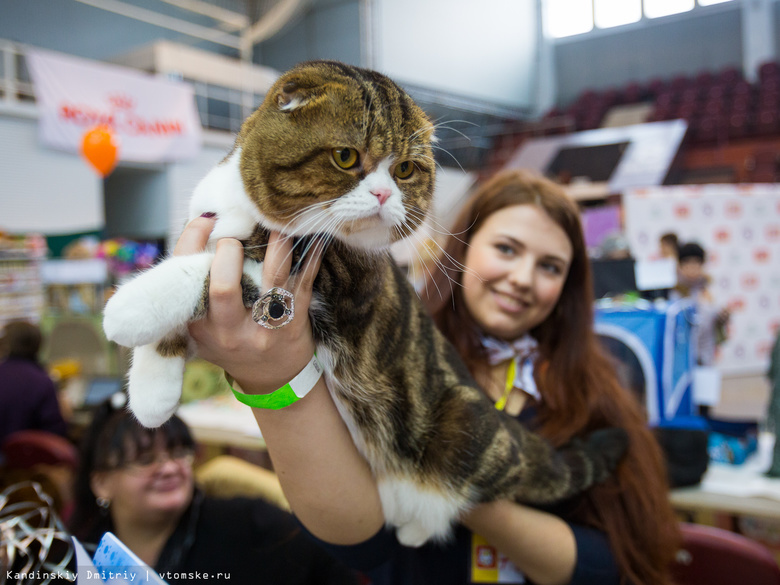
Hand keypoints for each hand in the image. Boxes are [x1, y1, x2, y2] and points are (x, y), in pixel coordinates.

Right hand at [173, 216, 323, 392]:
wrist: (274, 380)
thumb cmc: (236, 343)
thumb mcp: (206, 327)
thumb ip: (199, 289)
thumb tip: (205, 229)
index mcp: (199, 326)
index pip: (184, 278)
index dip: (191, 241)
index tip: (206, 220)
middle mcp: (229, 331)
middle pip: (222, 287)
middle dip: (228, 251)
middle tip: (236, 236)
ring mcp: (264, 330)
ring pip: (272, 279)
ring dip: (276, 245)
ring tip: (277, 222)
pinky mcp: (294, 324)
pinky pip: (303, 282)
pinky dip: (309, 256)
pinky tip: (312, 237)